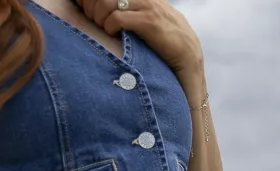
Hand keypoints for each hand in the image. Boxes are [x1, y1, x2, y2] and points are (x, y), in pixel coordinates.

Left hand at [77, 0, 203, 76]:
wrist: (190, 56)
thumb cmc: (168, 42)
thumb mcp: (150, 18)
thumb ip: (135, 10)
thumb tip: (114, 11)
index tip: (89, 10)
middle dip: (92, 6)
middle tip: (93, 21)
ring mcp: (147, 7)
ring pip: (108, 2)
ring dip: (99, 17)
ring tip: (104, 29)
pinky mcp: (149, 23)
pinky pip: (118, 18)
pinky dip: (110, 27)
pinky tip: (113, 35)